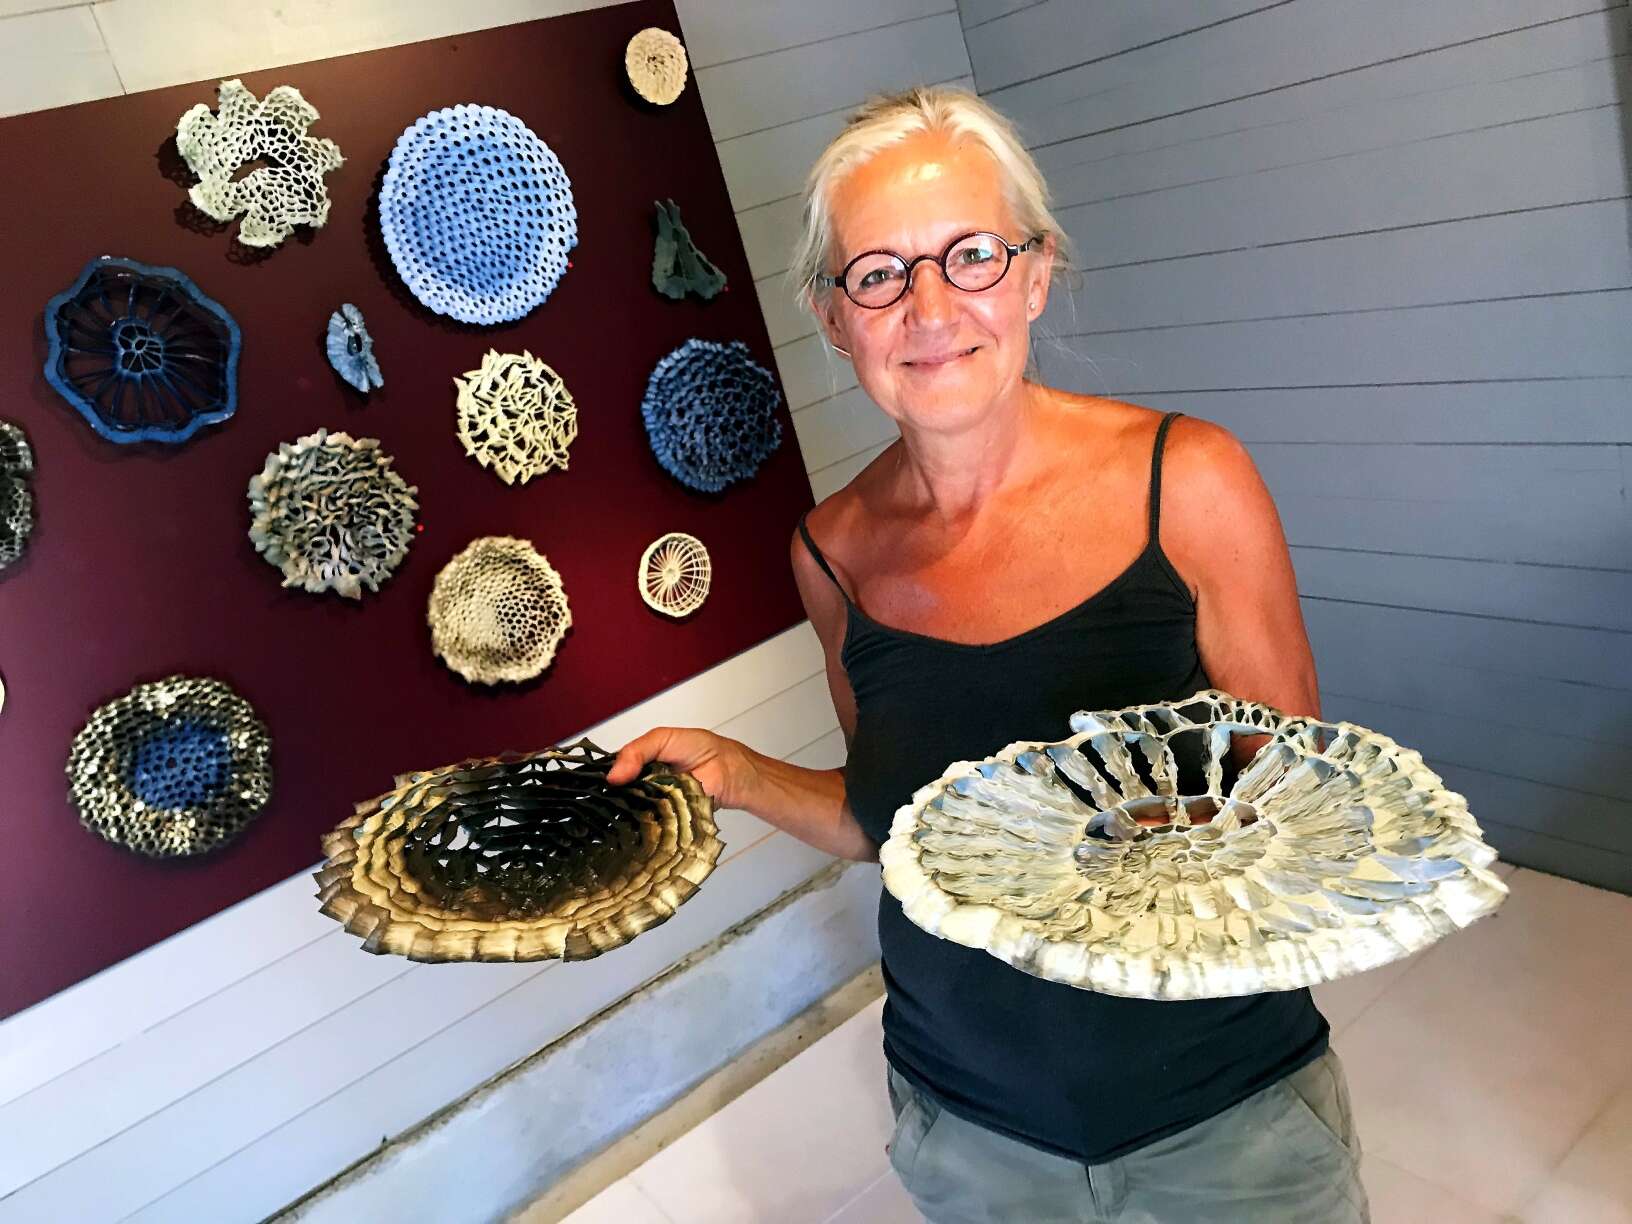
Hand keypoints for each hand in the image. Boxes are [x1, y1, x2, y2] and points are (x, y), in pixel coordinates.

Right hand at [605, 726, 758, 810]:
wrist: (728, 770)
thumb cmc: (699, 749)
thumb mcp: (662, 739)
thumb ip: (636, 752)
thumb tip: (613, 776)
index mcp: (639, 764)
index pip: (613, 775)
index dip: (604, 779)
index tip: (593, 786)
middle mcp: (643, 786)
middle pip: (619, 797)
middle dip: (612, 800)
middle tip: (601, 803)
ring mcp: (654, 805)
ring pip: (632, 814)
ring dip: (627, 814)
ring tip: (616, 815)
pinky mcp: (666, 821)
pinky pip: (651, 826)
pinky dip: (645, 825)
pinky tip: (637, 825)